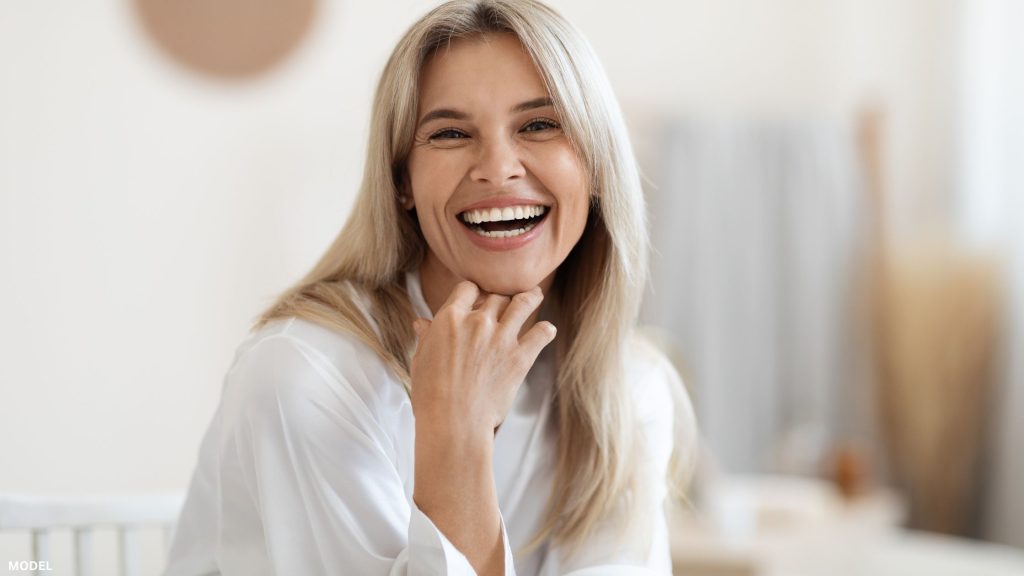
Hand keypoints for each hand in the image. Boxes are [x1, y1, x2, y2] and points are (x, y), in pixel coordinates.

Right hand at [409, 280, 555, 440]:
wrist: (452, 421)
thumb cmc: (431, 395)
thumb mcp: (421, 360)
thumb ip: (427, 337)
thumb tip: (422, 323)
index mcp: (450, 318)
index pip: (467, 288)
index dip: (474, 292)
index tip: (478, 297)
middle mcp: (478, 322)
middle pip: (497, 295)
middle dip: (500, 298)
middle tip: (505, 303)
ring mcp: (501, 338)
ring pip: (523, 303)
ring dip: (530, 298)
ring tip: (534, 296)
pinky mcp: (520, 357)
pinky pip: (541, 333)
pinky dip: (545, 330)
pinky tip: (546, 331)